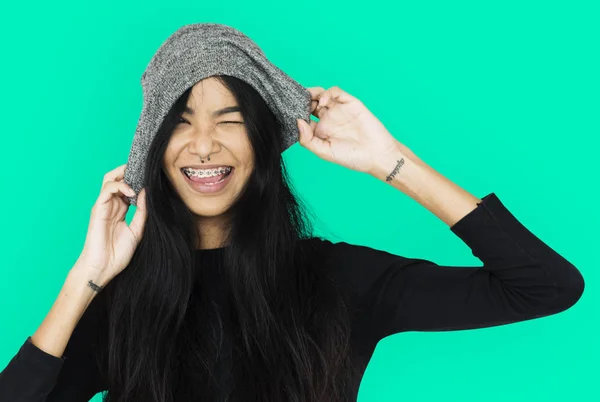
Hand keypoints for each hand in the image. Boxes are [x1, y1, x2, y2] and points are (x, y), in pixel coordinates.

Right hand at [74, 164, 147, 285]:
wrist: (103, 267)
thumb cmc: (118, 253)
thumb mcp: (137, 230)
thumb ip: (142, 212)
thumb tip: (147, 194)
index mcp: (121, 210)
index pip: (128, 187)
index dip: (138, 180)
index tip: (151, 176)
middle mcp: (111, 205)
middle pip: (117, 179)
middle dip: (129, 171)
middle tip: (144, 170)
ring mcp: (104, 206)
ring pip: (110, 179)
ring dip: (124, 174)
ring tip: (138, 177)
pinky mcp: (98, 209)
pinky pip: (106, 190)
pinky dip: (119, 186)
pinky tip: (131, 191)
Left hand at [296, 86, 401, 175]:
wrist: (377, 155)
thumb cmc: (352, 158)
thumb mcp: (325, 152)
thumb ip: (308, 140)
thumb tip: (297, 122)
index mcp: (320, 131)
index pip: (303, 117)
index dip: (295, 114)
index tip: (287, 114)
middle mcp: (328, 119)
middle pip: (309, 103)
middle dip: (301, 100)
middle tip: (295, 101)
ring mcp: (339, 110)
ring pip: (321, 95)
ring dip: (312, 94)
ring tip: (307, 99)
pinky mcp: (350, 103)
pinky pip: (335, 92)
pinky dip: (327, 93)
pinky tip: (322, 103)